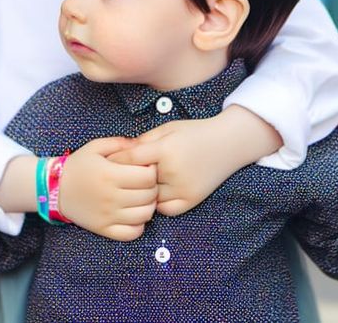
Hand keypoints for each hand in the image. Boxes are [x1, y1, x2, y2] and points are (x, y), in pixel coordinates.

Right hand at [57, 137, 156, 241]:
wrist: (54, 188)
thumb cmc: (78, 166)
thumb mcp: (96, 147)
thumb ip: (120, 144)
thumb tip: (142, 145)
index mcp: (110, 175)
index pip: (148, 177)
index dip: (152, 171)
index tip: (146, 168)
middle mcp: (110, 197)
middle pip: (149, 196)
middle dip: (152, 187)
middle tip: (144, 183)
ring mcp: (108, 215)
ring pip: (145, 215)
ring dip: (148, 205)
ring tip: (141, 198)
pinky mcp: (103, 229)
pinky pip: (132, 233)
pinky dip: (138, 225)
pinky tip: (133, 214)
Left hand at [115, 108, 275, 216]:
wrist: (229, 143)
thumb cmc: (196, 132)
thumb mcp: (169, 128)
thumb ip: (145, 140)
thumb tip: (120, 153)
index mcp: (166, 150)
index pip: (130, 159)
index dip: (116, 160)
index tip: (107, 162)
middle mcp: (174, 171)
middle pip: (137, 181)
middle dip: (127, 178)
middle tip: (117, 178)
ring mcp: (183, 188)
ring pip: (149, 198)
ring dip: (142, 193)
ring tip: (137, 187)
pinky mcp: (192, 200)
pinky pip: (165, 209)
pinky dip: (158, 203)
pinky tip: (158, 192)